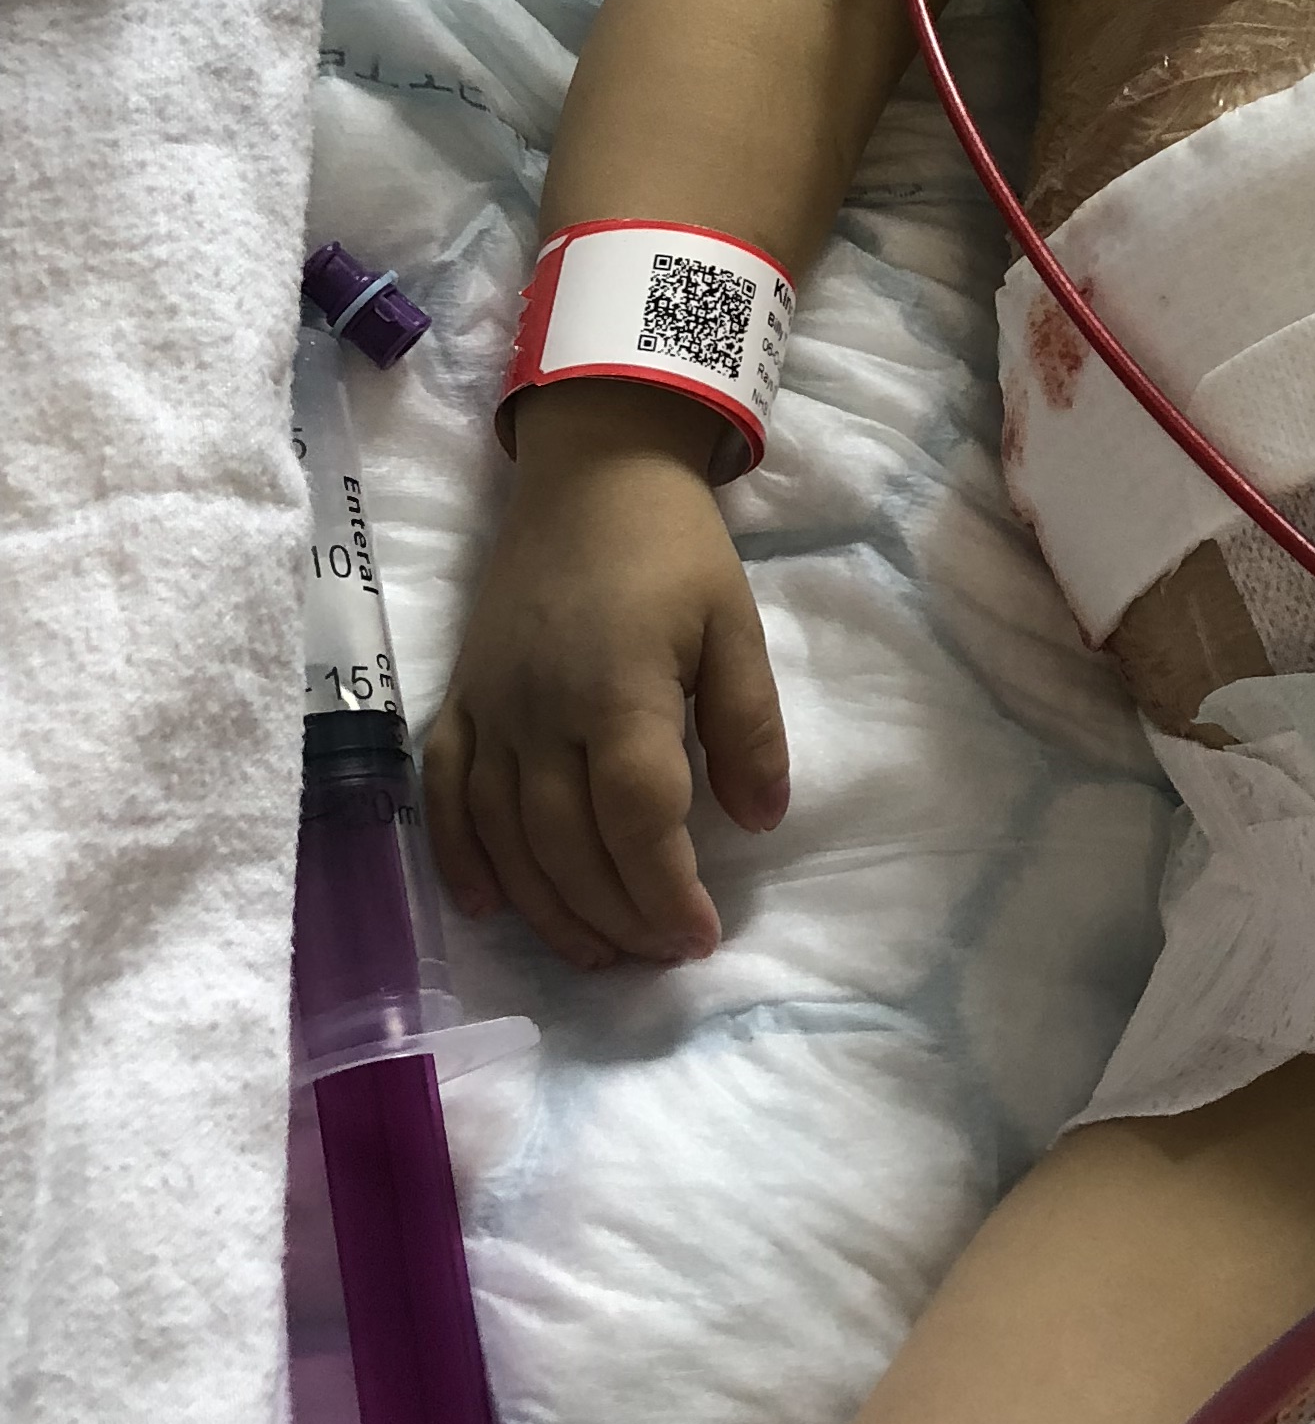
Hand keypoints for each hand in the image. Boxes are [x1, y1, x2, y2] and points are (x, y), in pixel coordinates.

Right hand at [424, 385, 788, 970]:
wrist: (590, 470)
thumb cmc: (673, 547)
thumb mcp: (736, 626)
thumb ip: (748, 727)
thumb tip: (760, 822)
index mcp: (619, 691)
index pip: (637, 820)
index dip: (665, 892)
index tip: (699, 937)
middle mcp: (541, 710)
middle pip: (568, 844)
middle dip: (617, 915)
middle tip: (657, 953)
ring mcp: (491, 707)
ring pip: (504, 836)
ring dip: (549, 907)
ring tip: (597, 951)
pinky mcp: (459, 698)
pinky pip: (444, 793)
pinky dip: (460, 857)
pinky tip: (492, 906)